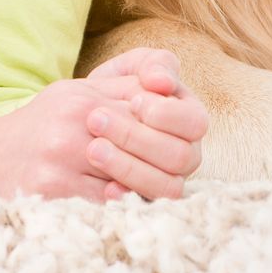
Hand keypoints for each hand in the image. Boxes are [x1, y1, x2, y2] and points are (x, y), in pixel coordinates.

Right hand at [0, 62, 203, 202]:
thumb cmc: (38, 128)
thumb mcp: (73, 95)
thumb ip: (119, 90)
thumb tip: (168, 94)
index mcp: (84, 97)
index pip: (150, 107)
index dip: (171, 125)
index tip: (175, 137)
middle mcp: (75, 121)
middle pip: (148, 142)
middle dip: (166, 158)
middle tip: (173, 168)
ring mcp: (64, 156)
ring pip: (133, 176)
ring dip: (149, 184)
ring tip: (156, 186)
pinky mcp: (55, 189)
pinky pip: (108, 203)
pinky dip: (123, 205)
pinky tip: (127, 203)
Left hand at [79, 48, 207, 200]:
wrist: (77, 126)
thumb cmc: (109, 94)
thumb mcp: (128, 71)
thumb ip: (150, 64)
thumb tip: (163, 81)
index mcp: (190, 120)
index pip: (194, 122)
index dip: (165, 114)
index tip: (131, 101)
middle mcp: (187, 154)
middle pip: (179, 156)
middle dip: (136, 137)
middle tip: (95, 120)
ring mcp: (169, 181)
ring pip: (165, 185)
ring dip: (128, 167)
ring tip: (92, 148)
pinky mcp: (147, 202)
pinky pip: (146, 208)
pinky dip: (126, 197)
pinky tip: (104, 187)